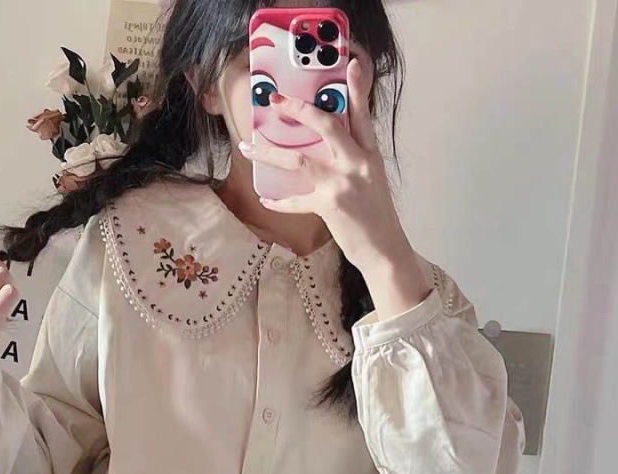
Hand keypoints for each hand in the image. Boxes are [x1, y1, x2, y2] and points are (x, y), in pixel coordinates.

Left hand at [238, 56, 414, 273]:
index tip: (350, 65)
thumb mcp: (370, 181)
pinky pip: (295, 199)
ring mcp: (343, 183)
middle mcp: (358, 163)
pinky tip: (267, 200)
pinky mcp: (329, 205)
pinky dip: (279, 201)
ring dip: (268, 152)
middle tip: (276, 101)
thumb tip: (323, 150)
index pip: (363, 114)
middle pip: (326, 125)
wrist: (384, 250)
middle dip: (298, 109)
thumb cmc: (375, 217)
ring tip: (247, 148)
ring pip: (298, 158)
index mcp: (370, 155)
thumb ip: (352, 161)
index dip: (357, 88)